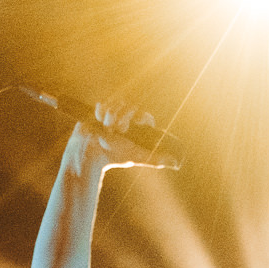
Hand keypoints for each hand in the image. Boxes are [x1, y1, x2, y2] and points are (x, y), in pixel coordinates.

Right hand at [62, 102, 178, 173]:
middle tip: (117, 131)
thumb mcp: (137, 157)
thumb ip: (155, 159)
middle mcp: (126, 117)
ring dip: (110, 118)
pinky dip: (100, 113)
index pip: (143, 115)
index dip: (139, 117)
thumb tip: (176, 163)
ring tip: (107, 130)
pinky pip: (102, 104)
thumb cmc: (114, 156)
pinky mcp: (99, 111)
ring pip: (115, 105)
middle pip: (128, 106)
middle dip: (122, 118)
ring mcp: (112, 113)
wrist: (91, 155)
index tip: (133, 124)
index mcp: (137, 126)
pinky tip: (98, 122)